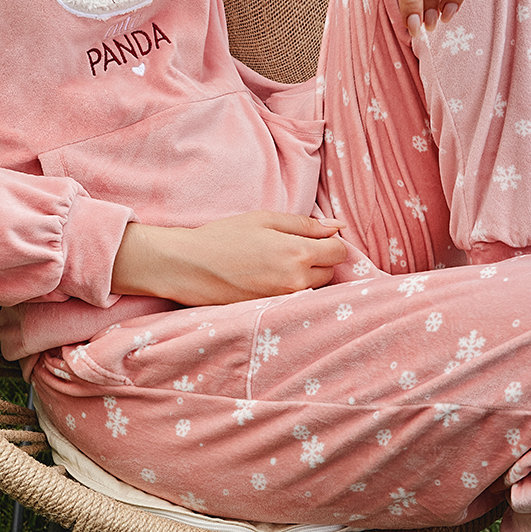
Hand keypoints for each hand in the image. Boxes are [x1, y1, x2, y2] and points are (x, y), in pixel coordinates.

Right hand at [110, 211, 348, 305]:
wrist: (191, 266)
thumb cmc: (224, 236)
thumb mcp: (264, 219)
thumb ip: (304, 224)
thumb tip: (337, 226)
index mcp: (297, 253)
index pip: (339, 252)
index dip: (330, 241)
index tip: (313, 237)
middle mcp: (297, 281)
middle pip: (331, 272)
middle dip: (319, 259)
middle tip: (290, 248)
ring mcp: (286, 300)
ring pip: (316, 288)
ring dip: (307, 276)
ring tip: (278, 264)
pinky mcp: (274, 312)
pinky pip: (298, 300)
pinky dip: (291, 289)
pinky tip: (269, 279)